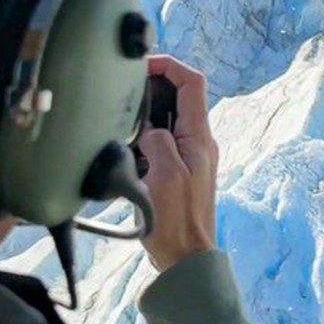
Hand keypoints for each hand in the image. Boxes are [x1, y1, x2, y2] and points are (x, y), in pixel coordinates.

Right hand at [138, 55, 218, 272]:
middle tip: (125, 89)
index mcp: (200, 136)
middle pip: (180, 95)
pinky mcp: (177, 170)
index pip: (192, 83)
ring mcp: (189, 155)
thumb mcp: (165, 175)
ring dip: (146, 111)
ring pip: (168, 117)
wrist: (186, 258)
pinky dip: (144, 134)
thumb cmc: (178, 221)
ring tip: (122, 115)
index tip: (143, 64)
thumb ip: (158, 141)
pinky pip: (161, 140)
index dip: (170, 65)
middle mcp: (198, 141)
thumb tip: (150, 129)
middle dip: (154, 86)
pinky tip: (127, 144)